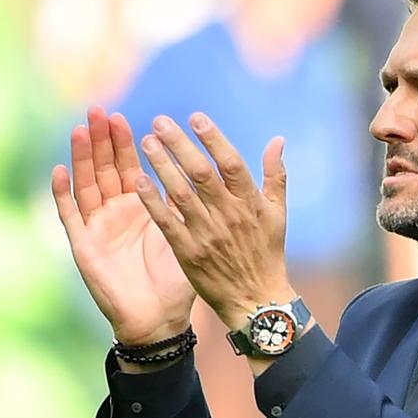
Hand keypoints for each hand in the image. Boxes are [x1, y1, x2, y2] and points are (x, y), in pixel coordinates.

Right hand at [51, 106, 195, 344]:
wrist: (159, 319)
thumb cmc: (175, 281)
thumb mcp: (185, 234)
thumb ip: (188, 204)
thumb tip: (205, 170)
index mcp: (141, 210)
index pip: (131, 168)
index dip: (129, 143)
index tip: (130, 116)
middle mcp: (116, 214)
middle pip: (106, 169)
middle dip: (103, 140)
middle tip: (101, 109)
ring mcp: (98, 228)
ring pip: (87, 185)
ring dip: (83, 158)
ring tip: (82, 130)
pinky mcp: (84, 246)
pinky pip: (71, 216)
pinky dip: (63, 194)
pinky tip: (60, 171)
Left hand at [133, 113, 293, 329]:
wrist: (255, 299)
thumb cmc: (267, 253)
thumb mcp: (278, 213)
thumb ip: (276, 175)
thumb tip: (278, 140)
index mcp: (251, 203)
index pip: (231, 163)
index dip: (213, 139)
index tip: (195, 118)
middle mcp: (229, 215)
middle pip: (201, 173)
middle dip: (179, 145)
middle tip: (159, 122)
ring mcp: (207, 233)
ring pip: (181, 193)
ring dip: (162, 165)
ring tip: (145, 142)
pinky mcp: (188, 252)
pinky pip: (167, 221)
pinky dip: (153, 200)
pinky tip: (138, 180)